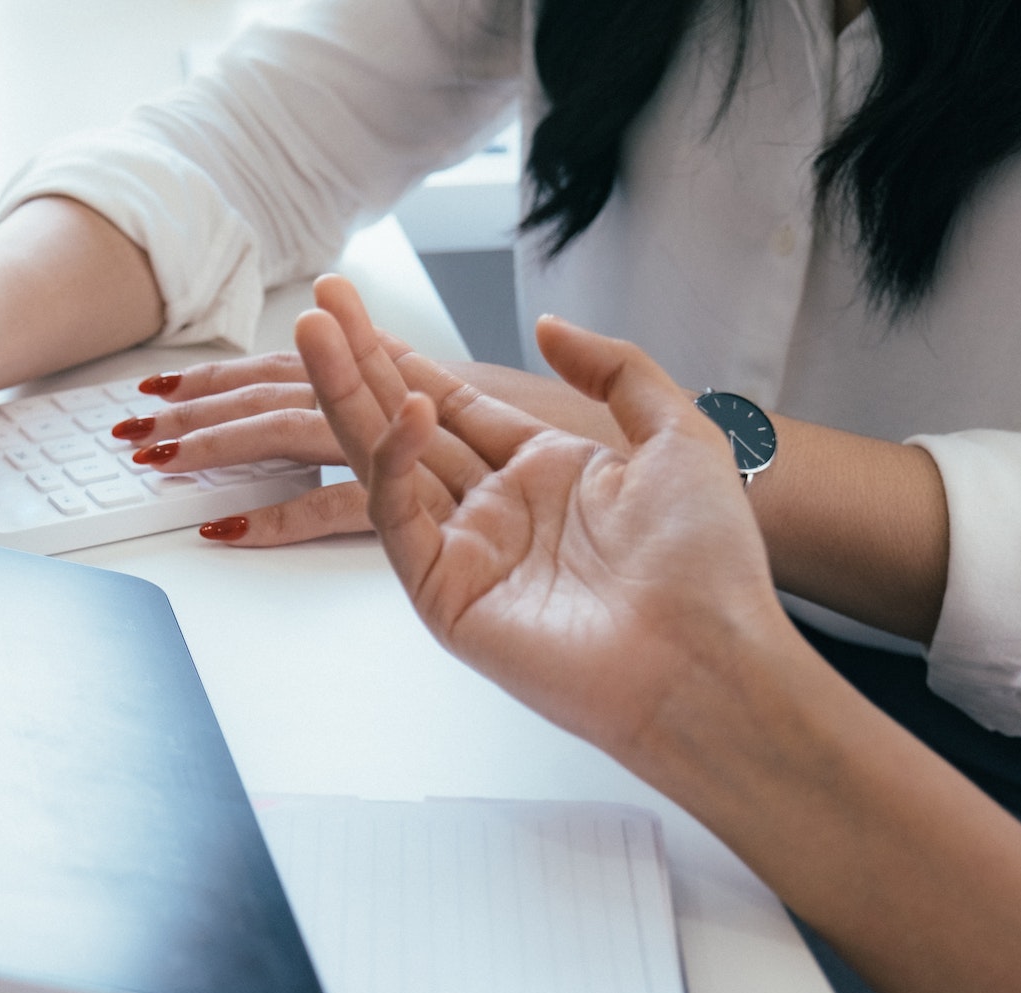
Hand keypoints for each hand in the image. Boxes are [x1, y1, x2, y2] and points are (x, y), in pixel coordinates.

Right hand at [295, 275, 793, 761]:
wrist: (705, 658)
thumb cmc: (706, 566)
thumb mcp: (678, 436)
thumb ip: (617, 369)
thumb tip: (550, 326)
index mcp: (546, 473)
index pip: (454, 403)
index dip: (405, 354)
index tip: (358, 308)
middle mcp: (498, 509)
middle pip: (407, 420)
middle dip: (359, 361)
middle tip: (317, 306)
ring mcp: (466, 550)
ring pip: (388, 458)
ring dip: (348, 395)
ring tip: (314, 334)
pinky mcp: (444, 592)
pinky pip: (403, 516)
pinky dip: (394, 462)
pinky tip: (402, 410)